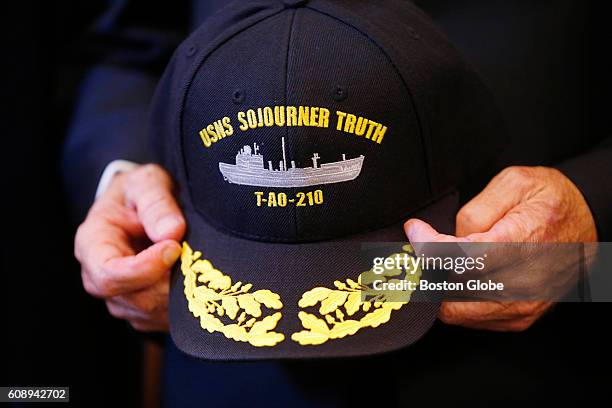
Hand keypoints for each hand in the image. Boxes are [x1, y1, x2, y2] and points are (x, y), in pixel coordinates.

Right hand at [75, 164, 184, 331]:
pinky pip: (164, 320)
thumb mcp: (146, 182)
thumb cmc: (140, 193)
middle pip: (135, 299)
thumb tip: (172, 232)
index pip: (109, 273)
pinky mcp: (143, 311)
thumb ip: (156, 203)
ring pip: (152, 313)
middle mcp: (100, 278)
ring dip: (181, 294)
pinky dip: (185, 304)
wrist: (142, 207)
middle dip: (170, 283)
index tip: (174, 248)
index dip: (144, 267)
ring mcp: (121, 299)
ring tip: (199, 266)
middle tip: (199, 260)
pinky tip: (197, 280)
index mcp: (92, 245)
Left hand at [405, 166, 596, 330]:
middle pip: (453, 290)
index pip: (461, 258)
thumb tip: (448, 237)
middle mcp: (524, 282)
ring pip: (458, 311)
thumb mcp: (514, 183)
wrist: (587, 223)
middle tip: (417, 248)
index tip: (414, 230)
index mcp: (522, 243)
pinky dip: (454, 301)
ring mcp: (522, 306)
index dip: (428, 247)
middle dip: (426, 269)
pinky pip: (473, 319)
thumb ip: (476, 210)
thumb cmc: (550, 200)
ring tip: (434, 262)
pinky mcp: (520, 318)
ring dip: (437, 288)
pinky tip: (454, 277)